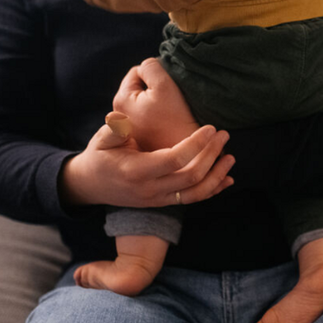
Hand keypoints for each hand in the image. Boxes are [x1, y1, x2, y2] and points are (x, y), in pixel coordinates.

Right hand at [60, 112, 234, 207]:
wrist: (92, 186)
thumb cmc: (100, 156)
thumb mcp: (101, 140)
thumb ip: (115, 130)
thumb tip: (123, 119)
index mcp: (136, 171)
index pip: (174, 159)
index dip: (195, 144)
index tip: (210, 128)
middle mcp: (150, 189)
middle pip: (191, 176)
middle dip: (211, 154)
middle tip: (224, 135)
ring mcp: (159, 199)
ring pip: (196, 193)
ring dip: (217, 175)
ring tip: (230, 156)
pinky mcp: (164, 202)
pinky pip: (193, 200)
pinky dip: (213, 190)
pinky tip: (227, 178)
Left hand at [113, 57, 200, 151]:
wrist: (189, 159)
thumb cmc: (178, 121)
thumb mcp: (164, 86)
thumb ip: (151, 67)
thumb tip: (149, 65)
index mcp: (122, 101)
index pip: (137, 71)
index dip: (157, 74)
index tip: (172, 86)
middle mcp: (121, 116)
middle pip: (140, 88)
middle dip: (156, 88)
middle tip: (174, 100)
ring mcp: (133, 129)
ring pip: (147, 103)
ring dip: (161, 102)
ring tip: (176, 112)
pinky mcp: (146, 140)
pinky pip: (153, 117)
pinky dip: (163, 116)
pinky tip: (175, 123)